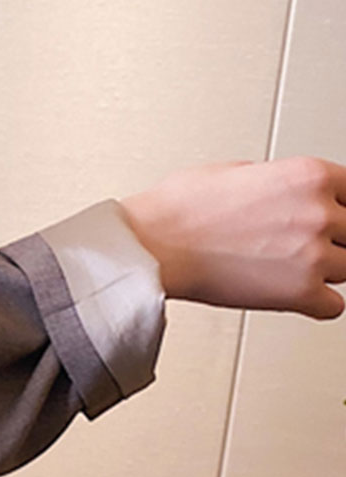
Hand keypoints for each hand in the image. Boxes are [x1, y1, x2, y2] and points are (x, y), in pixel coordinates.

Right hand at [118, 156, 345, 318]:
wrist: (150, 247)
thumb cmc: (176, 211)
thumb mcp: (234, 170)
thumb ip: (277, 181)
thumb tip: (285, 194)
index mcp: (309, 175)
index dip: (341, 207)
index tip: (333, 218)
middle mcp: (318, 212)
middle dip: (332, 239)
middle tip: (301, 245)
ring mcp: (313, 255)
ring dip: (325, 271)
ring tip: (289, 269)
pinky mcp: (299, 293)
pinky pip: (335, 306)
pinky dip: (317, 304)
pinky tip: (295, 296)